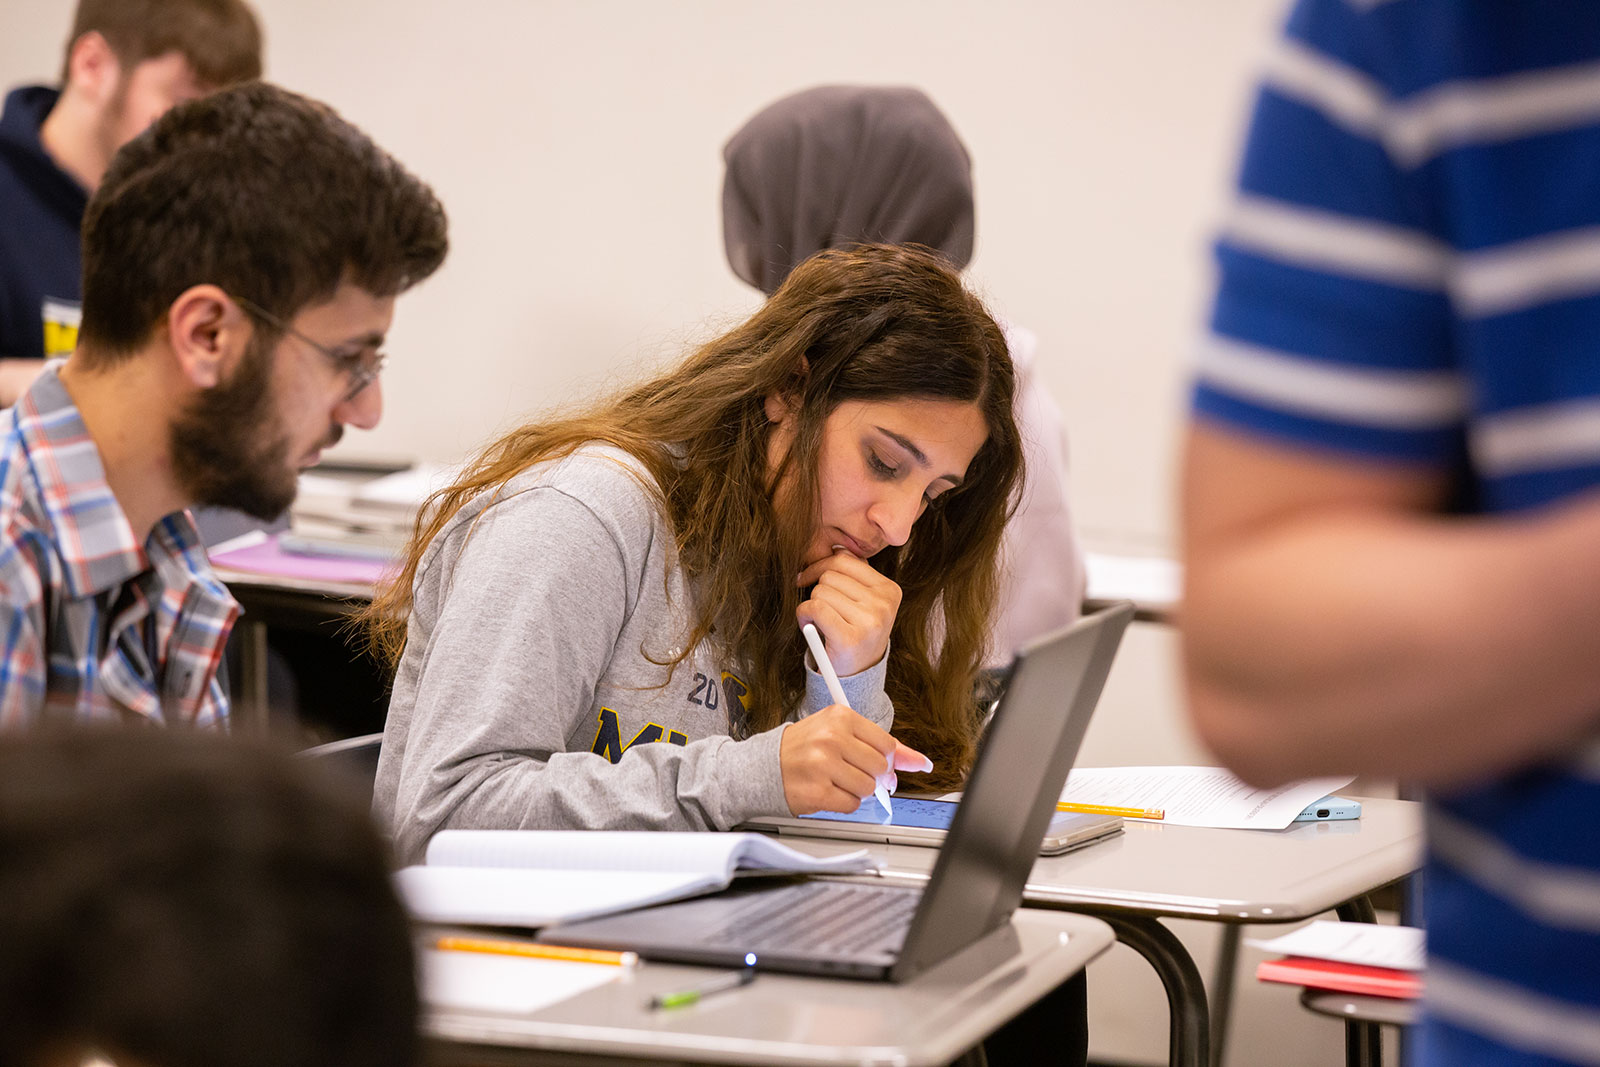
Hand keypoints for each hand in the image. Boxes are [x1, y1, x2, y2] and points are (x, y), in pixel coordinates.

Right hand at [779, 704, 931, 814]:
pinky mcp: (817, 791)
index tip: (877, 763)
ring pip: (868, 788)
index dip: (886, 759)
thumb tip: (920, 761)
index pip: (886, 743)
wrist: (765, 766)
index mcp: (840, 717)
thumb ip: (882, 745)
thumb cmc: (804, 748)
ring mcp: (823, 765)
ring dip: (857, 790)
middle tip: (851, 771)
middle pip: (880, 767)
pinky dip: (844, 802)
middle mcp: (832, 738)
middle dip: (872, 775)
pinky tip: (829, 791)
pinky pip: (852, 804)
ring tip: (837, 780)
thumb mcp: (840, 732)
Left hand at [796, 549, 900, 676]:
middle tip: (817, 608)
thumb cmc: (854, 631)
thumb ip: (853, 575)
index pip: (845, 560)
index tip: (809, 577)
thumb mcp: (863, 601)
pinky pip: (815, 608)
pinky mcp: (851, 638)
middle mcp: (884, 604)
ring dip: (810, 604)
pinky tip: (809, 626)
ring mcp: (870, 621)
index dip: (820, 566)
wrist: (856, 675)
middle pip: (830, 575)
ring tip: (817, 621)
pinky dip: (804, 615)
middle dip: (816, 589)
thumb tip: (833, 545)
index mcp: (889, 589)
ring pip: (821, 591)